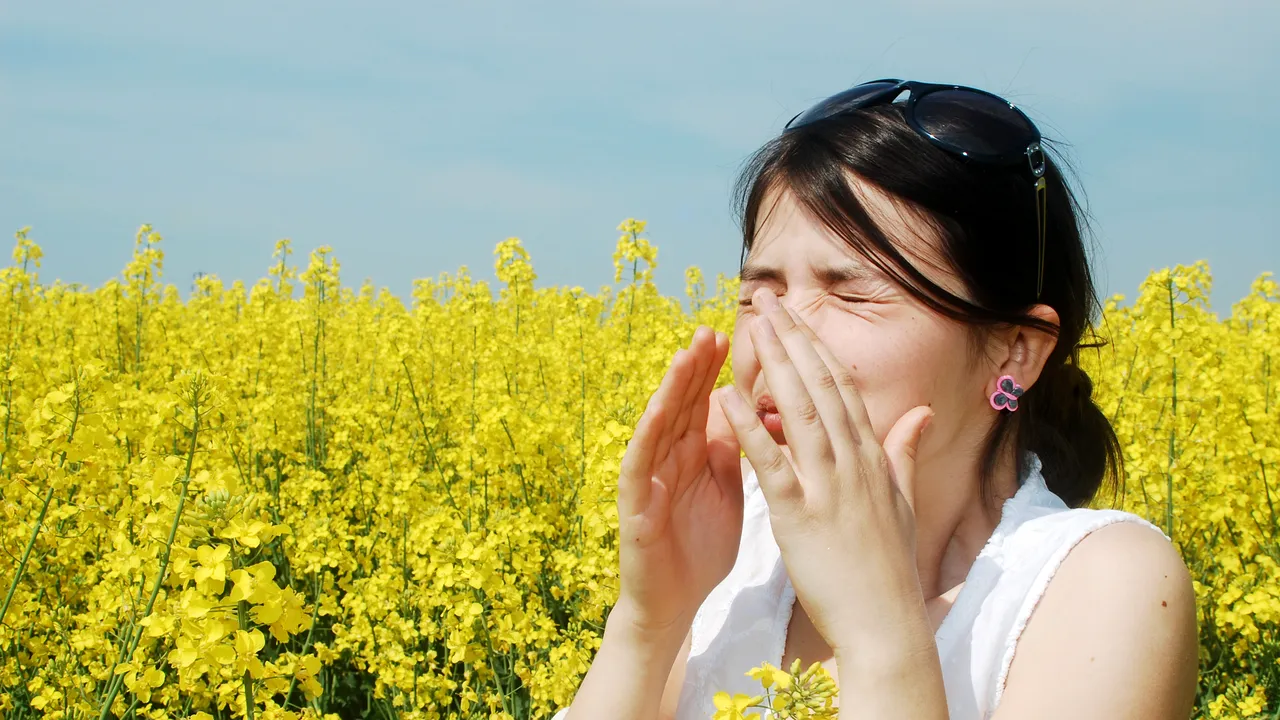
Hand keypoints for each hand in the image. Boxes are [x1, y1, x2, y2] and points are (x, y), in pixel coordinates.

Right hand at [615, 325, 743, 634]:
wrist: (675, 604)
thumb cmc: (700, 548)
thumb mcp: (726, 491)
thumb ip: (731, 452)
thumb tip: (747, 410)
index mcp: (694, 454)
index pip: (705, 402)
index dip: (718, 370)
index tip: (738, 335)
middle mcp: (668, 458)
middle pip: (682, 404)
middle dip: (696, 366)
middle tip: (711, 329)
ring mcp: (649, 478)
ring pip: (659, 424)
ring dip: (671, 389)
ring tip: (685, 355)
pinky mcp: (635, 505)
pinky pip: (639, 464)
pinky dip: (648, 436)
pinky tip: (658, 411)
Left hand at [715, 289, 934, 659]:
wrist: (886, 624)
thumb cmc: (888, 569)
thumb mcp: (901, 502)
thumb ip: (904, 452)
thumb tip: (921, 412)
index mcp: (872, 457)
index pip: (842, 388)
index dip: (817, 347)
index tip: (796, 317)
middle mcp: (853, 462)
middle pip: (821, 386)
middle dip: (794, 338)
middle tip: (768, 300)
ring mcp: (829, 487)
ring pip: (800, 411)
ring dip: (774, 365)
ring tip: (753, 327)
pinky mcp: (800, 516)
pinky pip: (771, 463)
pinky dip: (748, 426)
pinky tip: (725, 397)